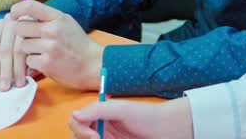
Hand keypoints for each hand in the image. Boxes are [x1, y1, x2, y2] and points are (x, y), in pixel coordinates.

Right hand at [0, 16, 34, 90]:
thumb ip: (34, 61)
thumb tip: (26, 74)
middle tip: (6, 86)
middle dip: (5, 71)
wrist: (29, 32)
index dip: (19, 68)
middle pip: (5, 49)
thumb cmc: (37, 45)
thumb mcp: (39, 52)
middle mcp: (11, 21)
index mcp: (27, 24)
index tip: (20, 83)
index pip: (20, 48)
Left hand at [10, 0, 103, 90]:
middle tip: (30, 39)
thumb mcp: (67, 23)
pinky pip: (28, 61)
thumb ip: (48, 18)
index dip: (17, 10)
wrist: (94, 65)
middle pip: (20, 27)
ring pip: (22, 46)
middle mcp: (53, 30)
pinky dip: (33, 64)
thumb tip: (24, 13)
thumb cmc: (78, 44)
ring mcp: (49, 47)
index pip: (30, 6)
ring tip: (40, 53)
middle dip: (22, 34)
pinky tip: (44, 63)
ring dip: (28, 51)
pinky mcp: (47, 64)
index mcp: (58, 17)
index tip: (13, 15)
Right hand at [68, 97, 193, 138]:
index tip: (95, 137)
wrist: (170, 130)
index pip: (76, 122)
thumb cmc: (147, 115)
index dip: (81, 131)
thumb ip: (97, 110)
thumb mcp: (122, 109)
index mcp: (99, 115)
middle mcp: (100, 128)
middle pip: (79, 137)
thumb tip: (74, 114)